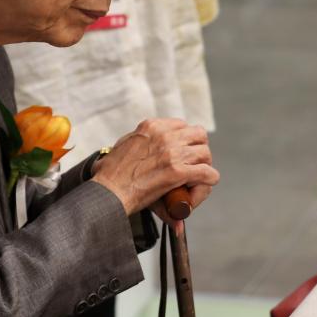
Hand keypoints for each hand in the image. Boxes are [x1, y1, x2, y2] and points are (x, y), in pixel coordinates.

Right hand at [92, 118, 219, 215]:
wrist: (108, 192)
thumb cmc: (111, 174)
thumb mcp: (124, 146)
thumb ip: (137, 141)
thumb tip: (148, 150)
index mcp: (152, 126)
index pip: (182, 125)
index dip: (186, 140)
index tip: (184, 151)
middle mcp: (164, 135)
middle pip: (199, 135)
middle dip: (199, 149)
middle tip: (195, 163)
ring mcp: (172, 153)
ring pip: (205, 153)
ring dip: (204, 166)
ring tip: (197, 178)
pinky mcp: (177, 172)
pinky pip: (206, 172)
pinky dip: (209, 179)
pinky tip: (203, 185)